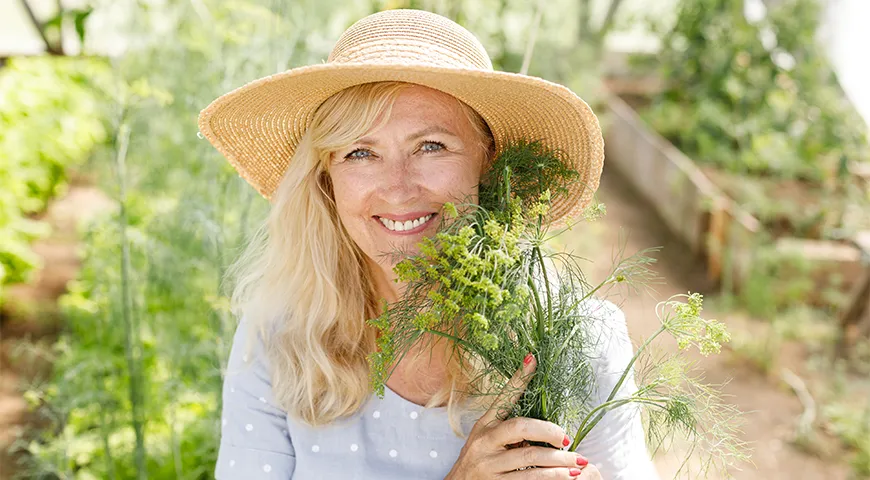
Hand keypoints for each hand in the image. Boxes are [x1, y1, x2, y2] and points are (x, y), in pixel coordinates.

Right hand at [445, 353, 591, 478]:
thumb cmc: (478, 462)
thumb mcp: (487, 440)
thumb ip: (509, 429)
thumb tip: (543, 419)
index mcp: (484, 425)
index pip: (503, 398)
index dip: (518, 379)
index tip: (533, 359)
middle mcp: (484, 442)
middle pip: (520, 427)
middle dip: (549, 430)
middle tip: (567, 438)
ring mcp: (488, 465)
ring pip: (530, 457)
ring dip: (559, 461)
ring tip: (579, 463)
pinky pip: (528, 479)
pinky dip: (550, 478)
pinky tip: (565, 477)